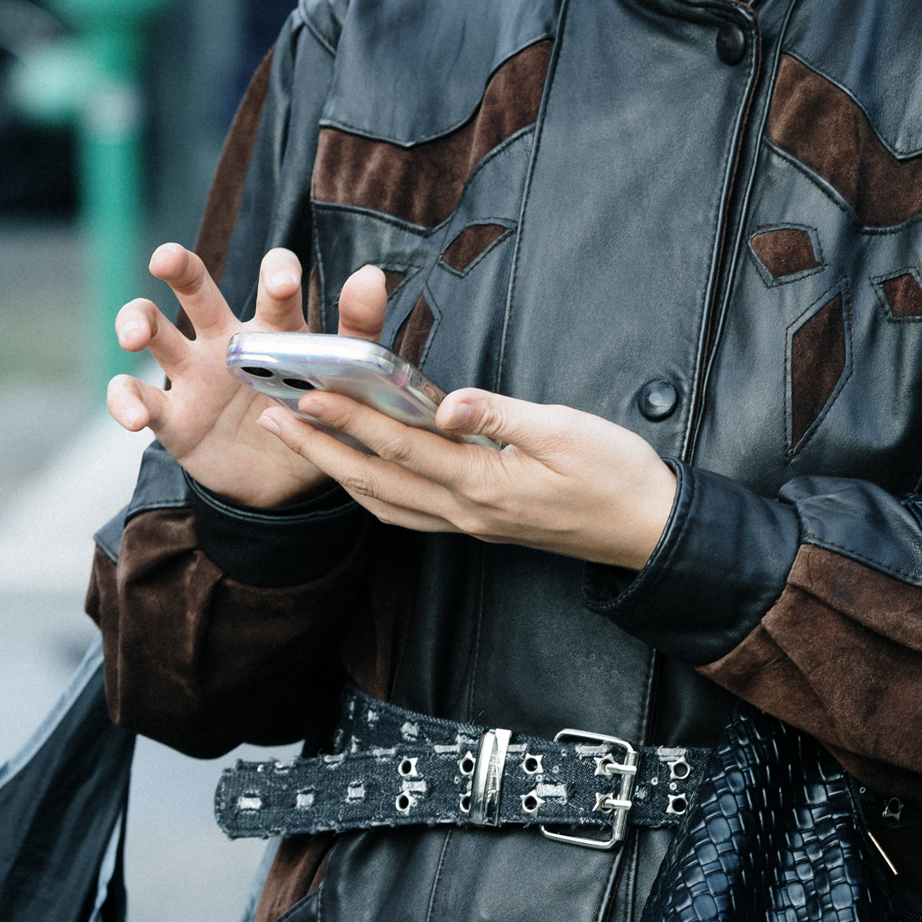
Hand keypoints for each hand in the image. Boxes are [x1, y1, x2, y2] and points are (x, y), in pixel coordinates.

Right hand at [106, 244, 390, 508]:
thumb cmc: (315, 418)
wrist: (288, 488)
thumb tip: (371, 274)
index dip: (276, 275)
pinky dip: (126, 403)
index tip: (281, 285)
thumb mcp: (345, 382)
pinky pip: (134, 397)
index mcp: (274, 328)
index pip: (273, 284)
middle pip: (196, 288)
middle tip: (166, 258)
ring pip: (153, 329)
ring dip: (135, 321)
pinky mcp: (171, 414)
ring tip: (134, 336)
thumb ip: (358, 331)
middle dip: (179, 266)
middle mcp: (227, 341)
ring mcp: (193, 374)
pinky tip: (136, 419)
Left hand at [261, 382, 677, 570]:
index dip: (348, 418)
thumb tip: (445, 402)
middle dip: (318, 447)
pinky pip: (409, 513)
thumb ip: (501, 415)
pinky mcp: (481, 524)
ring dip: (337, 470)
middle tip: (271, 414)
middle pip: (375, 481)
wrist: (650, 530)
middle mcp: (467, 513)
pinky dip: (372, 492)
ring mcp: (471, 524)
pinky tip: (358, 473)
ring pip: (385, 503)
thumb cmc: (617, 476)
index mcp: (484, 485)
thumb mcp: (566, 432)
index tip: (306, 391)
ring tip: (299, 437)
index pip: (400, 447)